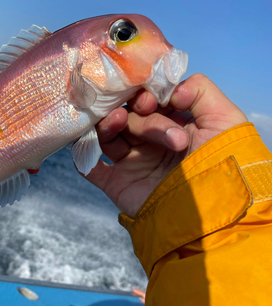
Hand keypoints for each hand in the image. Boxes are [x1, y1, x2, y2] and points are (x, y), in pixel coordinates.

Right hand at [86, 74, 247, 216]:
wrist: (212, 216)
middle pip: (129, 117)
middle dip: (137, 114)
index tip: (151, 99)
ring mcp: (132, 163)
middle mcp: (150, 143)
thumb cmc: (223, 165)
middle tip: (148, 113)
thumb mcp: (224, 120)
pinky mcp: (117, 184)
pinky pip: (91, 168)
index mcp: (172, 126)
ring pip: (107, 136)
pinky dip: (82, 156)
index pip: (148, 102)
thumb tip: (169, 89)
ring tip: (117, 121)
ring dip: (106, 124)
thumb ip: (200, 90)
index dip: (145, 94)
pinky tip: (82, 144)